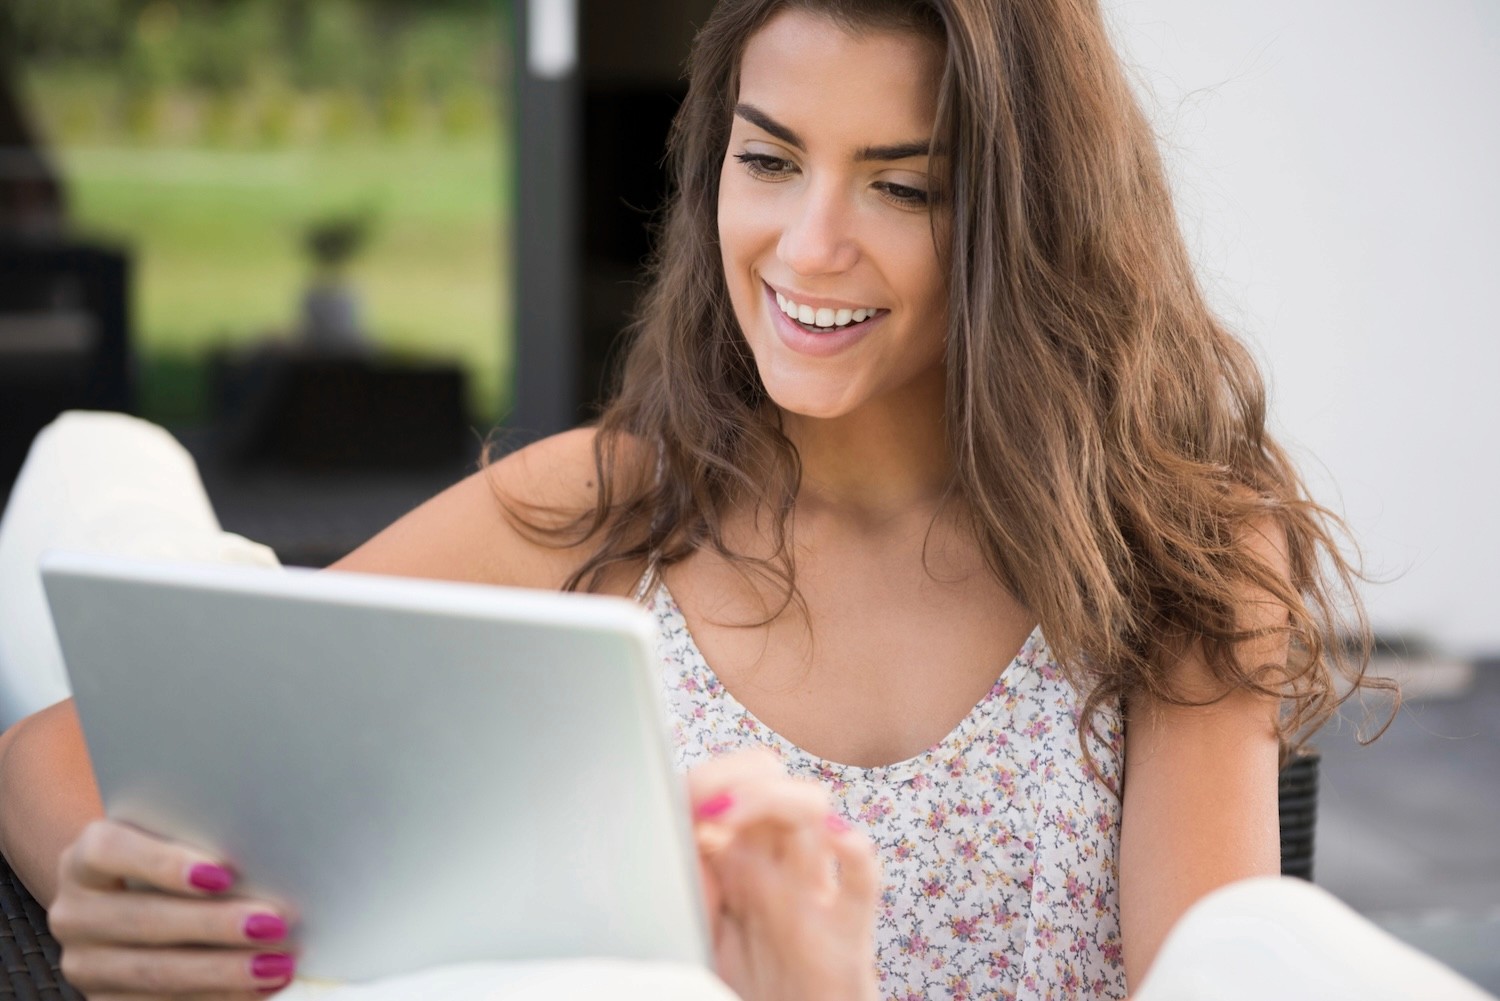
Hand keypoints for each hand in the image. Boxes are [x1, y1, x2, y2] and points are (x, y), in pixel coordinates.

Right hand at [49, 819, 296, 998]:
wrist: (134, 900)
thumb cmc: (173, 862)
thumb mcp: (176, 843)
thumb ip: (203, 845)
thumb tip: (269, 862)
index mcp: (85, 859)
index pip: (110, 852)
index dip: (165, 864)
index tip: (223, 874)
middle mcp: (74, 912)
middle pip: (143, 918)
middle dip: (214, 925)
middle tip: (273, 925)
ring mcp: (84, 964)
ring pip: (152, 973)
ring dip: (223, 972)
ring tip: (277, 965)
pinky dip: (215, 998)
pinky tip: (257, 990)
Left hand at [688, 750, 880, 1000]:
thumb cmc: (751, 987)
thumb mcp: (703, 930)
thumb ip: (693, 882)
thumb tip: (686, 829)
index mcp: (744, 861)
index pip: (742, 786)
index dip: (717, 779)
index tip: (688, 797)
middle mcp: (781, 867)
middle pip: (778, 786)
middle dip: (744, 782)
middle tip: (708, 807)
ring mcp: (814, 893)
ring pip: (816, 814)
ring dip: (779, 801)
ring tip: (732, 817)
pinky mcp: (846, 930)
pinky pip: (863, 880)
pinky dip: (855, 852)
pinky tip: (836, 838)